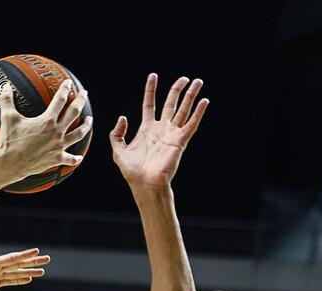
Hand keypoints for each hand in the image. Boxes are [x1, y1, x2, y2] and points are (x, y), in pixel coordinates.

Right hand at [0, 79, 92, 181]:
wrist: (11, 164)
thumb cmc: (10, 142)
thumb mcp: (8, 118)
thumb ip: (7, 101)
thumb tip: (5, 87)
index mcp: (47, 121)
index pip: (60, 100)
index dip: (65, 89)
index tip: (68, 83)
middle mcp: (56, 132)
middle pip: (74, 113)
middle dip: (80, 101)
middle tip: (84, 93)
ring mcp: (58, 146)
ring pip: (78, 134)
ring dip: (85, 126)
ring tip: (89, 120)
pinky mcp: (56, 158)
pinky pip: (70, 159)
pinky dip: (75, 158)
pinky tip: (79, 157)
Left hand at [0, 248, 49, 290]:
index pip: (11, 259)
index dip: (24, 256)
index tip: (36, 251)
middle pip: (17, 264)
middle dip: (32, 262)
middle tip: (47, 259)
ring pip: (16, 273)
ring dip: (29, 271)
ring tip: (43, 271)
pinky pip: (9, 282)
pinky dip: (19, 280)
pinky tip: (28, 279)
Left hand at [110, 74, 207, 189]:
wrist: (145, 184)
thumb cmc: (132, 171)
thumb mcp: (118, 150)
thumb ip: (117, 134)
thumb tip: (123, 117)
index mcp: (147, 129)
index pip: (150, 104)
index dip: (151, 90)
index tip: (153, 75)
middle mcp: (161, 129)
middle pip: (171, 104)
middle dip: (177, 90)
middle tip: (185, 78)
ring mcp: (172, 134)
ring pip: (183, 110)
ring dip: (191, 96)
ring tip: (198, 82)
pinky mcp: (180, 141)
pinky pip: (191, 124)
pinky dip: (198, 112)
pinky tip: (205, 101)